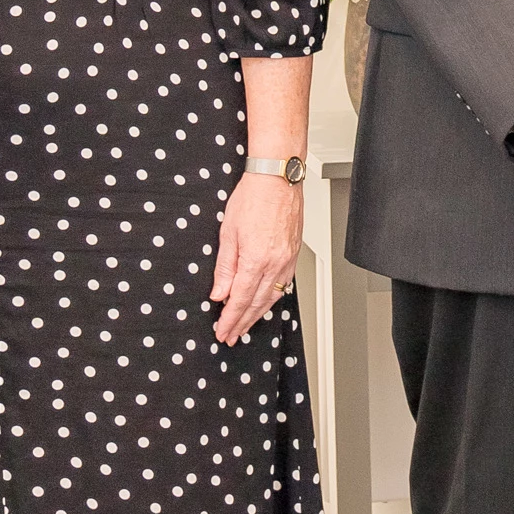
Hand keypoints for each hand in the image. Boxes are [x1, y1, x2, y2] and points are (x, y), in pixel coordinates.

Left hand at [209, 168, 302, 344]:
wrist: (277, 178)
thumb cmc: (253, 197)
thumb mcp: (228, 233)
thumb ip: (224, 268)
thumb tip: (219, 292)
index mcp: (256, 259)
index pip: (241, 299)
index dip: (230, 319)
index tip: (222, 331)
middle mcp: (276, 263)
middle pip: (258, 303)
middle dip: (243, 322)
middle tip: (231, 335)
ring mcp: (288, 259)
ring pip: (273, 297)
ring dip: (258, 314)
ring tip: (246, 325)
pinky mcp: (294, 253)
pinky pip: (284, 284)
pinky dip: (273, 298)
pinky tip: (265, 302)